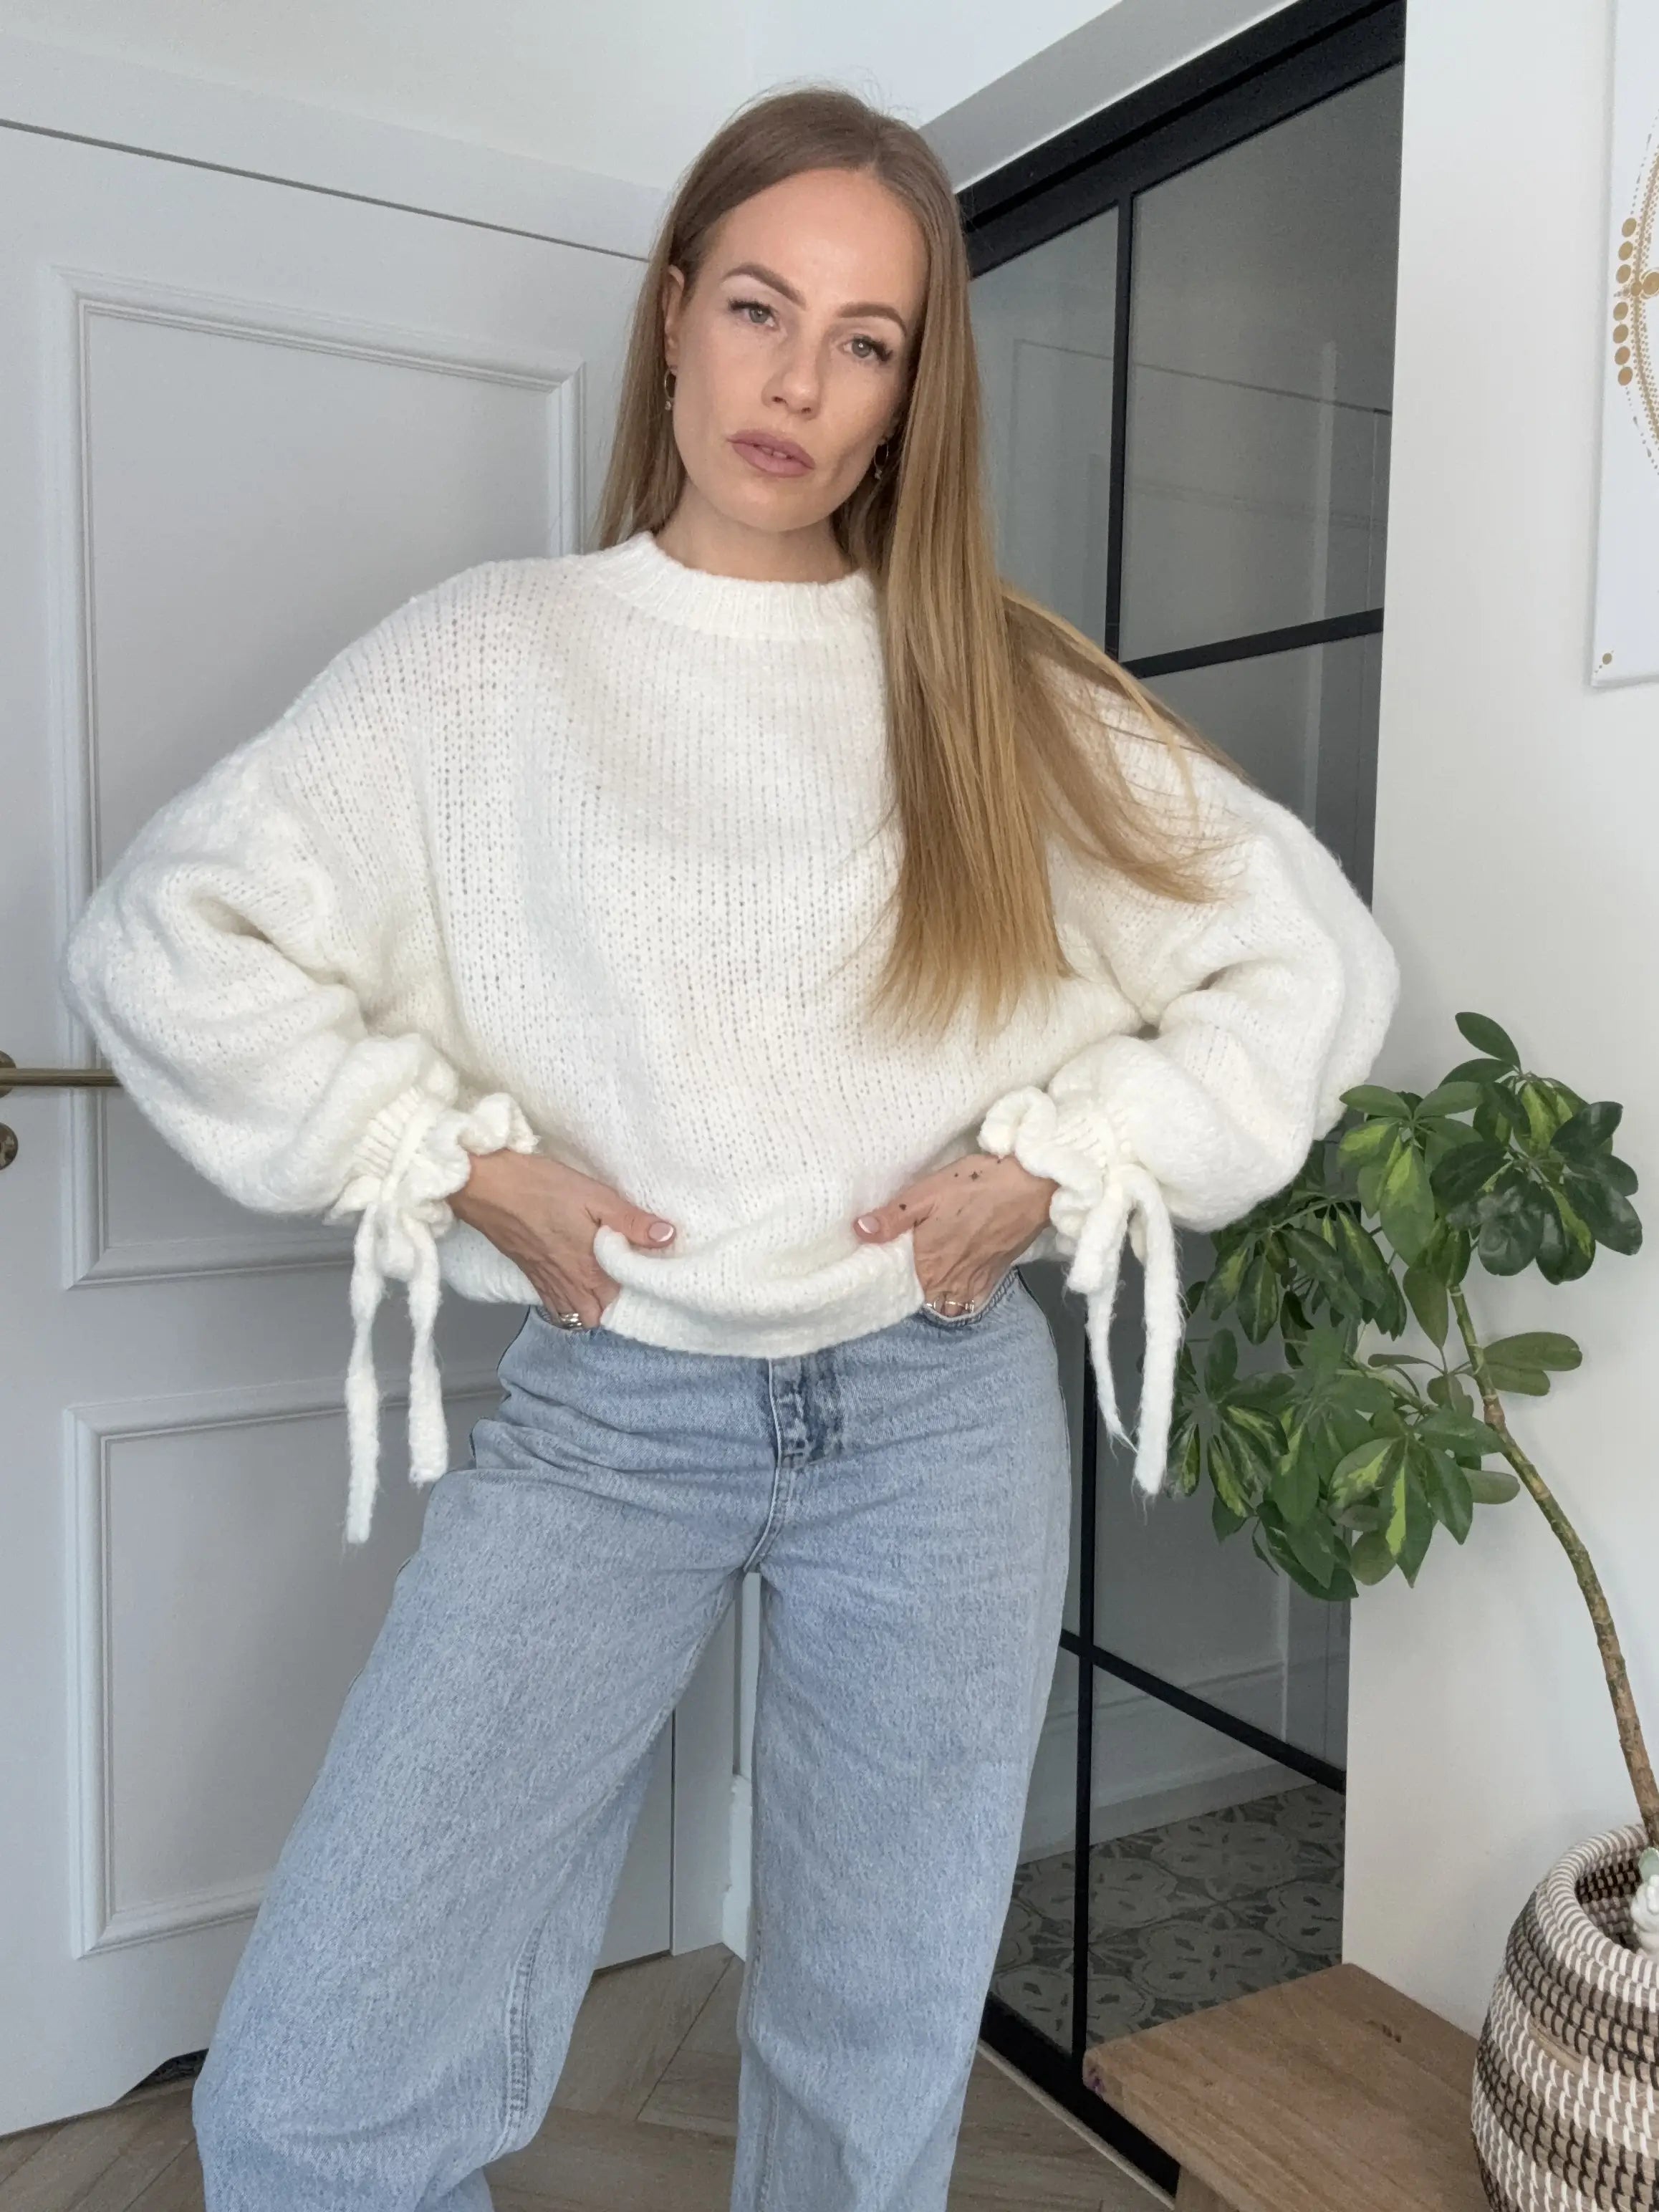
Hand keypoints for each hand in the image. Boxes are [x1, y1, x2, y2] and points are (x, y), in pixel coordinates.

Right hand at [449, 1150, 675, 1327]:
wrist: (487, 1185)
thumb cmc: (540, 1187)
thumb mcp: (594, 1196)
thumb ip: (631, 1221)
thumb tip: (667, 1236)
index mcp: (590, 1270)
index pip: (622, 1298)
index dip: (635, 1286)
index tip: (643, 1267)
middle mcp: (569, 1285)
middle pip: (599, 1314)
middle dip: (612, 1301)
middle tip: (623, 1274)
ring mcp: (546, 1284)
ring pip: (576, 1315)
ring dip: (590, 1304)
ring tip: (601, 1280)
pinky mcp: (529, 1276)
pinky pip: (554, 1306)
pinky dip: (567, 1302)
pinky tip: (574, 1279)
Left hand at [852, 1152, 1056, 1310]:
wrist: (1030, 1186)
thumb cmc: (975, 1185)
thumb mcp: (926, 1193)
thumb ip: (892, 1218)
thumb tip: (859, 1231)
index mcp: (927, 1262)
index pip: (899, 1287)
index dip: (890, 1281)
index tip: (884, 1270)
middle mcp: (949, 1280)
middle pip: (924, 1299)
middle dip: (913, 1291)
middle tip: (905, 1273)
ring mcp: (974, 1281)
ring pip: (947, 1305)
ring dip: (937, 1297)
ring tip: (929, 1279)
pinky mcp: (994, 1276)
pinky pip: (971, 1302)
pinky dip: (961, 1298)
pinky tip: (955, 1281)